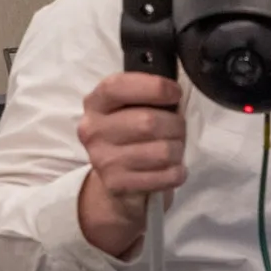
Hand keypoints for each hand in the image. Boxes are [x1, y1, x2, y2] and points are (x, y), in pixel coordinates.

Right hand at [75, 72, 185, 257]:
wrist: (117, 181)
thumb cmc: (131, 136)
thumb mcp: (130, 108)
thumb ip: (147, 95)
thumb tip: (175, 93)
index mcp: (95, 103)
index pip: (119, 87)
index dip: (154, 87)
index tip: (175, 93)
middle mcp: (93, 130)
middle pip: (149, 122)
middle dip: (176, 125)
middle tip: (177, 129)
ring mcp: (103, 160)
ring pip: (163, 151)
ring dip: (178, 149)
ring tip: (173, 149)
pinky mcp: (118, 184)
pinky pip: (167, 175)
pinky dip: (178, 172)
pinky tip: (171, 169)